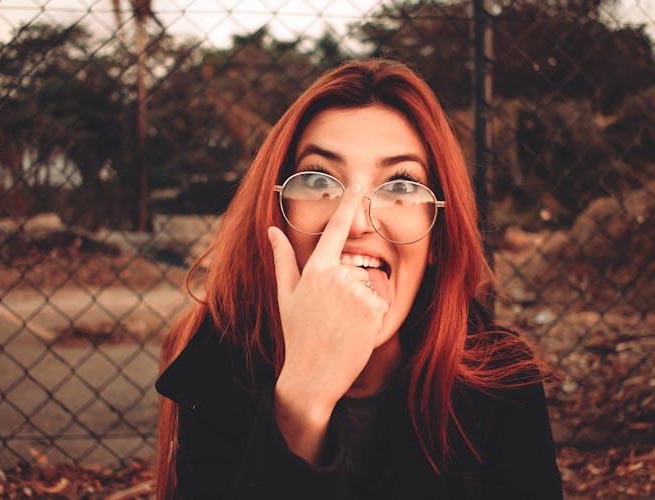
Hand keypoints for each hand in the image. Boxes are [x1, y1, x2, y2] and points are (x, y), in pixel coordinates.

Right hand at [268, 183, 388, 441]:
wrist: (312, 375)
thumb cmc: (298, 333)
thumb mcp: (286, 295)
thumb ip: (283, 259)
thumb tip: (272, 230)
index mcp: (315, 269)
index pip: (335, 229)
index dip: (347, 204)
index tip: (357, 185)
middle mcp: (337, 276)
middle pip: (358, 267)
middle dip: (352, 287)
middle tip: (334, 316)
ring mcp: (357, 292)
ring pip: (371, 285)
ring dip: (363, 302)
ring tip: (344, 324)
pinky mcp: (374, 309)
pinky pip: (382, 302)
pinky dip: (374, 315)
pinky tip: (356, 331)